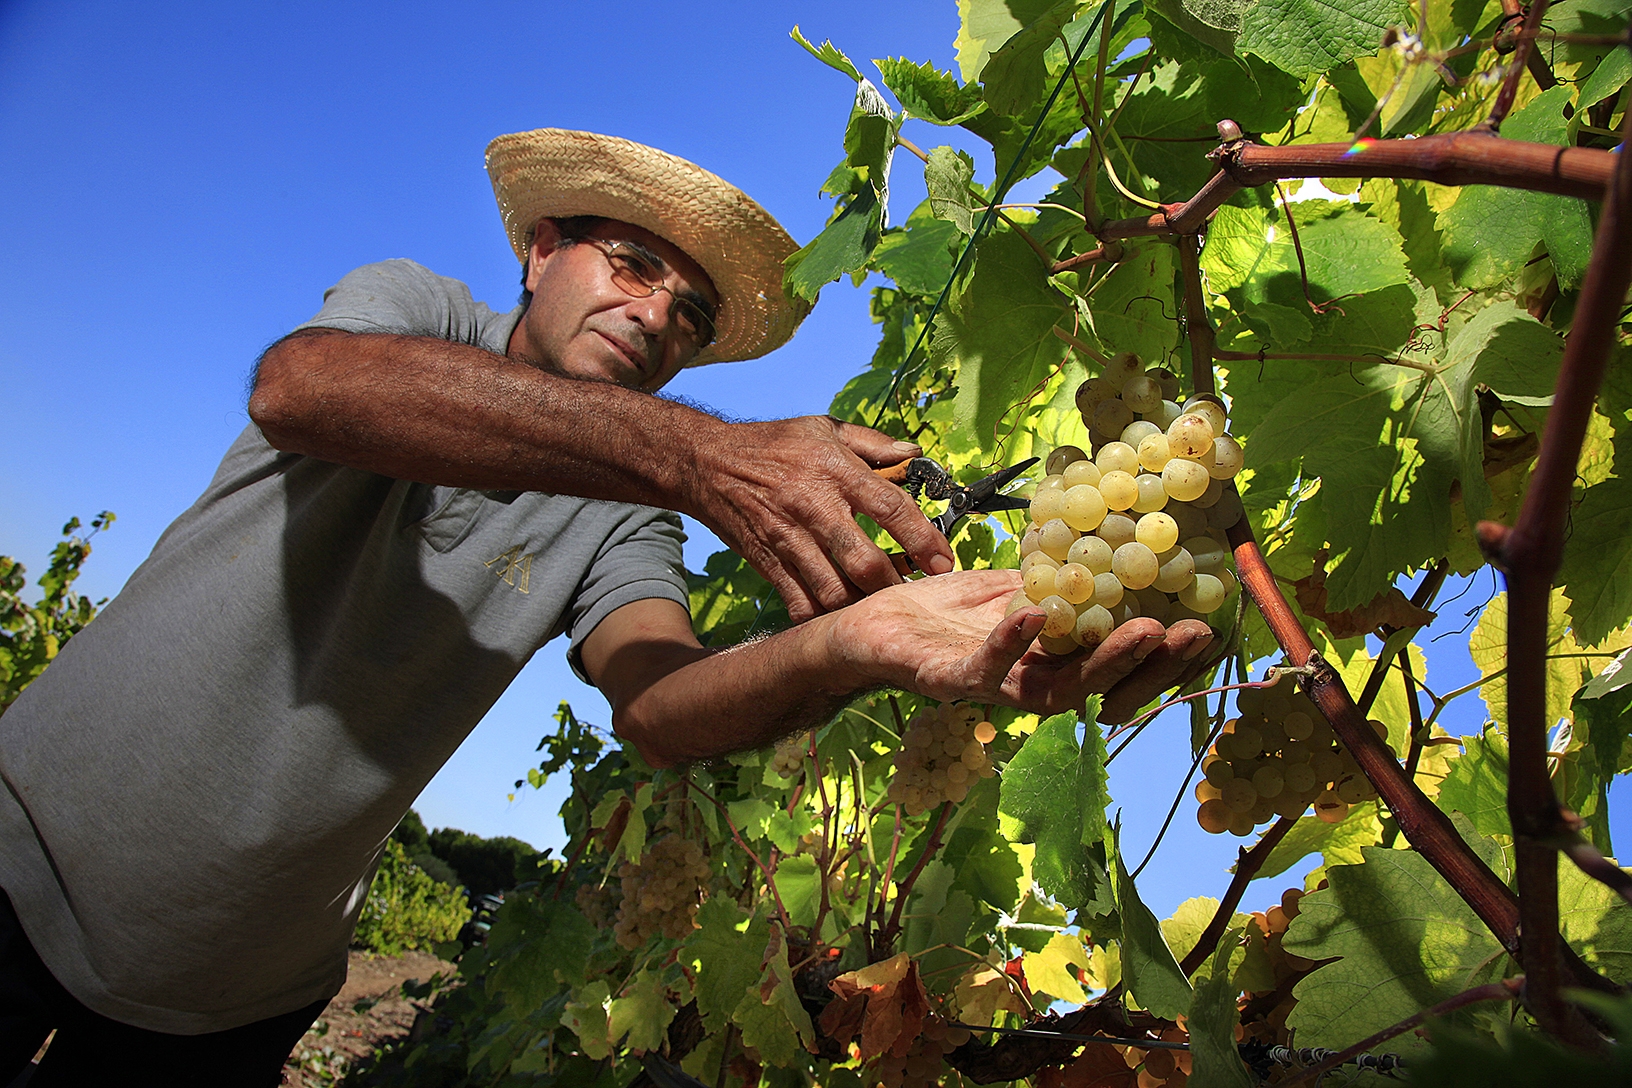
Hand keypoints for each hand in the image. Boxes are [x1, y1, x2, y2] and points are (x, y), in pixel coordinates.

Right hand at [685, 416, 954, 621]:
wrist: (706, 463)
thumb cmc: (772, 444)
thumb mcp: (823, 427)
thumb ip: (873, 443)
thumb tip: (915, 455)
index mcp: (834, 469)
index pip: (889, 506)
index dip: (922, 538)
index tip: (944, 560)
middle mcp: (812, 506)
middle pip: (863, 559)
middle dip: (896, 583)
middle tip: (915, 592)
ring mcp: (787, 538)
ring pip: (833, 589)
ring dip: (862, 604)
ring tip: (881, 607)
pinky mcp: (767, 562)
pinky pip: (799, 601)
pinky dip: (823, 615)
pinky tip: (840, 613)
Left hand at [827, 570, 1215, 721]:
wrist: (862, 624)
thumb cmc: (936, 610)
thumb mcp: (1005, 588)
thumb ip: (1053, 585)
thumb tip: (1110, 553)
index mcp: (1045, 660)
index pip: (1112, 665)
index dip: (1156, 655)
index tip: (1200, 625)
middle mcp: (1025, 682)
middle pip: (1098, 684)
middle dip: (1147, 662)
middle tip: (1187, 633)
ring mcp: (988, 686)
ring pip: (1056, 690)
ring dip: (1101, 662)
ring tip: (1140, 630)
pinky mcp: (944, 680)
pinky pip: (984, 671)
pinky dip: (1012, 645)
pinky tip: (1038, 616)